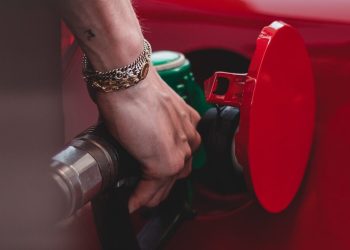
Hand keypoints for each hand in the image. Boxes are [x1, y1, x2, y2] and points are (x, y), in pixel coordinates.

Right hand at [96, 67, 200, 212]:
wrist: (128, 79)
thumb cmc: (134, 86)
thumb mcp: (151, 108)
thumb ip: (152, 126)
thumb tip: (137, 135)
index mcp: (187, 123)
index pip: (182, 154)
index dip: (168, 168)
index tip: (155, 176)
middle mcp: (188, 137)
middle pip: (178, 172)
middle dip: (162, 185)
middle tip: (146, 192)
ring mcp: (180, 151)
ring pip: (168, 184)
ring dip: (152, 194)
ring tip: (138, 200)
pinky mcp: (164, 163)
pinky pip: (152, 188)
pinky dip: (139, 197)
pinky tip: (131, 201)